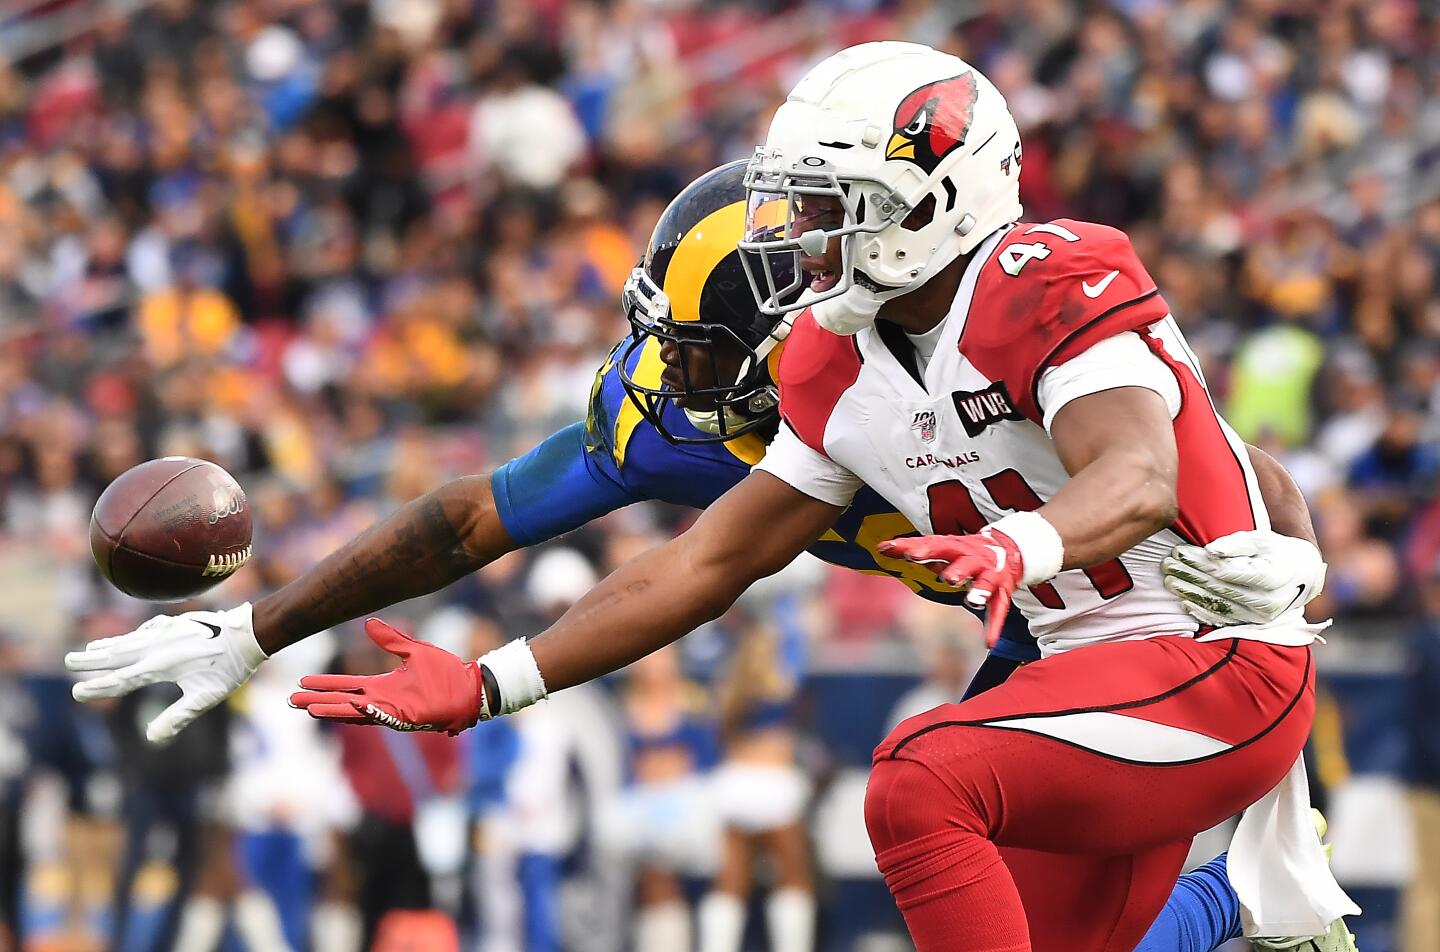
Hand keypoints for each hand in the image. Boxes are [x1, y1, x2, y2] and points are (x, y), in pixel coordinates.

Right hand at [64, 603, 265, 744]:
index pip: (121, 680)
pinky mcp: (176, 624)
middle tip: (68, 661)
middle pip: (118, 655)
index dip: (99, 687)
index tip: (77, 692)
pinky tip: (128, 639)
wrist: (248, 633)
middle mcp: (158, 647)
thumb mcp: (205, 698)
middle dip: (92, 660)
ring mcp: (166, 632)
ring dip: (108, 646)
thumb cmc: (228, 669)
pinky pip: (145, 631)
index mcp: (160, 667)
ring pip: (130, 641)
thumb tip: (152, 738)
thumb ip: (178, 717)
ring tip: (89, 649)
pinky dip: (130, 636)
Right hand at [289, 618, 486, 733]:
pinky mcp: (404, 718)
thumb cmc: (445, 672)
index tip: (303, 681)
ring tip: (309, 708)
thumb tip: (368, 623)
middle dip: (318, 701)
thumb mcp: (413, 651)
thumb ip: (391, 639)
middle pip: (342, 701)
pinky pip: (379, 716)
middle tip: (292, 700)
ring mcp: (391, 711)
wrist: (468, 686)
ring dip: (333, 710)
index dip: (325, 684)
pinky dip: (364, 712)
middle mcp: (382, 700)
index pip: (347, 685)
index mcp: (383, 685)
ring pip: (354, 712)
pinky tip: (348, 707)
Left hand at [878, 528, 1023, 646]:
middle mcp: (974, 559)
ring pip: (985, 583)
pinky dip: (994, 626)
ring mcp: (990, 575)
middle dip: (957, 571)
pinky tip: (988, 642)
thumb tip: (880, 548)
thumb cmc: (964, 550)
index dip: (923, 550)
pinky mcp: (1002, 592)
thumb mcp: (941, 546)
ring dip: (980, 592)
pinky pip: (999, 610)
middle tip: (947, 579)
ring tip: (973, 601)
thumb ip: (913, 548)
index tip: (909, 554)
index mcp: (955, 546)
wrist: (1010, 548)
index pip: (936, 545)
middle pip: (965, 563)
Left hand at [1162, 530, 1326, 627]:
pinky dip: (1202, 611)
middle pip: (1219, 588)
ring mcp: (1261, 616)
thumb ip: (1236, 544)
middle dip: (1190, 575)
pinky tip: (1184, 602)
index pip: (1228, 571)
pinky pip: (1224, 620)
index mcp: (1274, 576)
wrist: (1303, 576)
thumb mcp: (1261, 540)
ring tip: (1169, 580)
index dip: (1200, 562)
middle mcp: (1269, 600)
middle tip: (1167, 564)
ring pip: (1218, 605)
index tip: (1180, 552)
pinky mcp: (1253, 623)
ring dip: (1190, 593)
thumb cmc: (1277, 551)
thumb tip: (1210, 550)